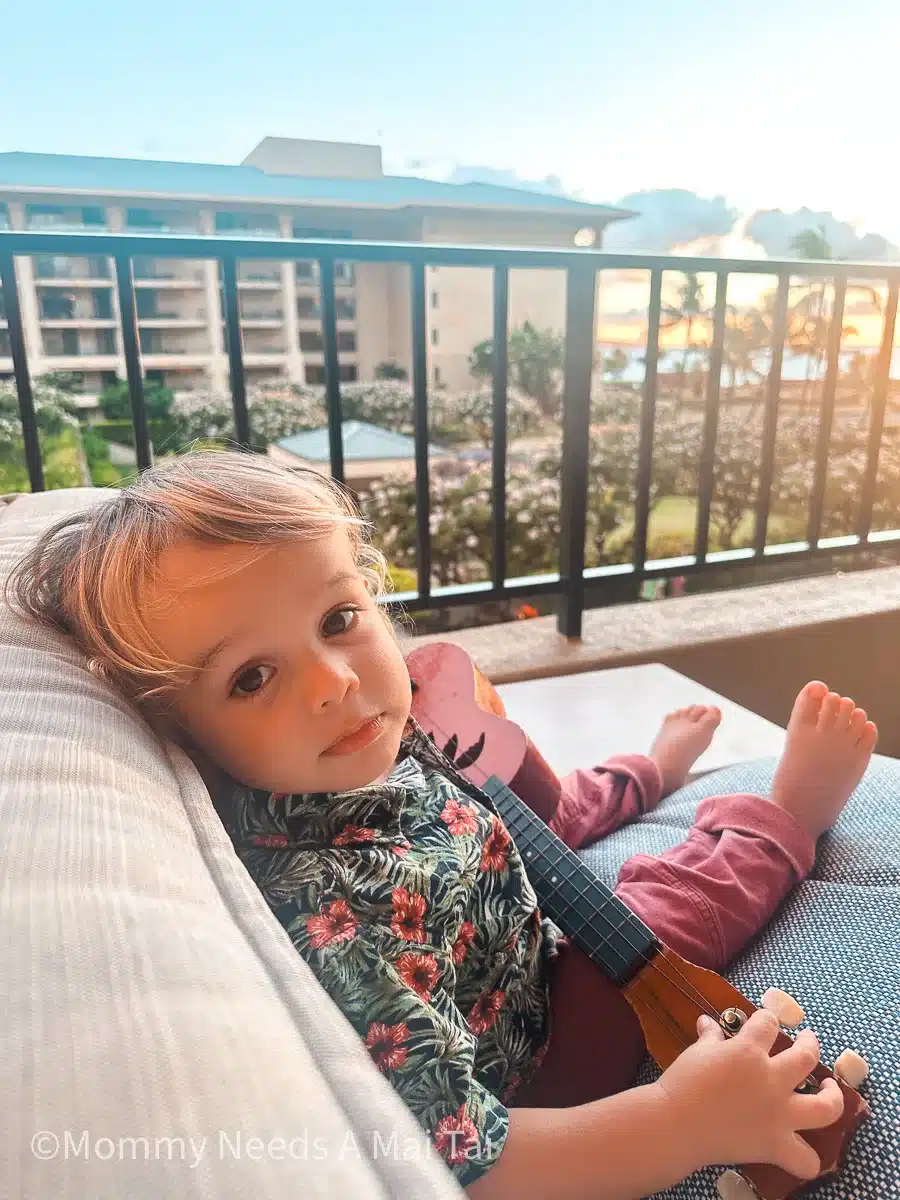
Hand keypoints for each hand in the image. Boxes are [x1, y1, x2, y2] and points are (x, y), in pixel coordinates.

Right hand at [655, 1009, 844, 1178]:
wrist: (676, 1124)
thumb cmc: (683, 1082)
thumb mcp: (698, 1052)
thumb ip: (710, 1037)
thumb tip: (707, 1021)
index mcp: (749, 1051)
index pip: (768, 1023)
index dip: (767, 1019)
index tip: (765, 1021)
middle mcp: (772, 1079)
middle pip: (806, 1056)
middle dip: (810, 1044)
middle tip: (808, 1040)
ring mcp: (779, 1114)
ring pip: (825, 1107)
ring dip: (833, 1096)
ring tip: (829, 1088)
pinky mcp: (775, 1144)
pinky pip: (804, 1160)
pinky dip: (807, 1159)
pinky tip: (805, 1149)